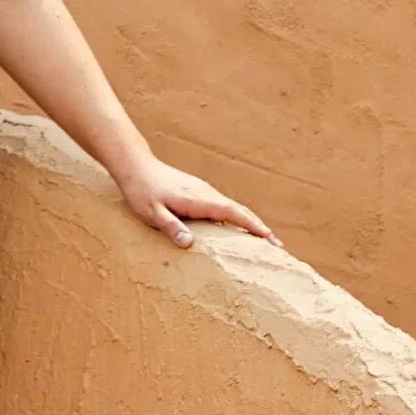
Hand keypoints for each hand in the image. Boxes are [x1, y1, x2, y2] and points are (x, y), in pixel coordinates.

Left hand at [115, 154, 282, 249]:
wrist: (136, 167)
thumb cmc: (142, 192)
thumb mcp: (152, 213)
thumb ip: (170, 227)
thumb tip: (189, 244)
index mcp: (199, 199)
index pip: (232, 213)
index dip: (251, 225)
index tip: (269, 237)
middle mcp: (207, 194)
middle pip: (240, 211)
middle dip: (260, 228)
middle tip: (279, 247)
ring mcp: (205, 192)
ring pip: (234, 208)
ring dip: (252, 223)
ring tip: (267, 241)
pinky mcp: (200, 194)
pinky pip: (225, 207)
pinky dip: (239, 218)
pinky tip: (241, 229)